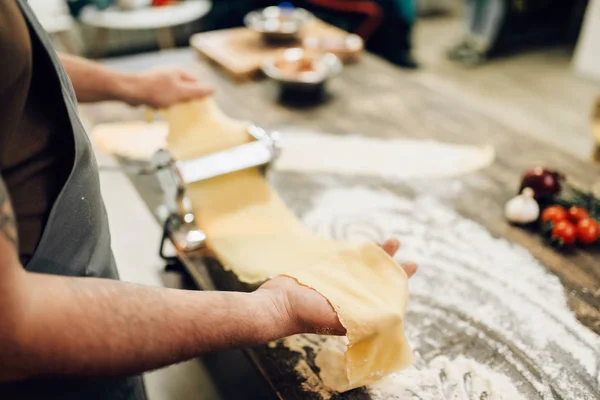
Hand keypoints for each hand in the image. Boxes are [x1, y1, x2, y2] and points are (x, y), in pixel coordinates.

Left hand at [125, 67, 213, 107]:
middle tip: (188, 111)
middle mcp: (171, 74)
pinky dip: (164, 104)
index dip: (200, 94)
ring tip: (174, 111)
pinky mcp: (152, 87)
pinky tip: (161, 110)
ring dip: (175, 103)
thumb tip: (213, 89)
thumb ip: (197, 91)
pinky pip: (164, 97)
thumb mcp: (181, 92)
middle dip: (187, 100)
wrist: (130, 91)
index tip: (201, 106)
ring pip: (175, 94)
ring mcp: (161, 80)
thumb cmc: (156, 91)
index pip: (197, 83)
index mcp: (180, 72)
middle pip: (186, 88)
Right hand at [256, 238, 416, 335]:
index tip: (412, 264)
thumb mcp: (342, 319)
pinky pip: (345, 261)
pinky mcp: (325, 273)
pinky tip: (365, 245)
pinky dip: (357, 253)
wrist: (279, 303)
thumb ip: (366, 316)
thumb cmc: (309, 314)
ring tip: (390, 241)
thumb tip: (392, 315)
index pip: (386, 295)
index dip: (401, 280)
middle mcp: (352, 297)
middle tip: (397, 243)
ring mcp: (339, 283)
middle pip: (377, 278)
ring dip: (377, 254)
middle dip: (390, 262)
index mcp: (359, 311)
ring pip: (363, 266)